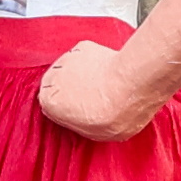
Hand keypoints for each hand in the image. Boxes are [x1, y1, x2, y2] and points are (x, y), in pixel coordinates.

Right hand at [36, 41, 153, 141]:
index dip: (68, 111)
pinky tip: (108, 72)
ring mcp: (67, 59)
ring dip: (82, 76)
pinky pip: (85, 57)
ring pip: (71, 70)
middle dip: (72, 91)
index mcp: (49, 103)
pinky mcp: (83, 46)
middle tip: (93, 100)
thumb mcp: (94, 134)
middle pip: (58, 86)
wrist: (130, 86)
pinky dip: (94, 63)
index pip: (51, 107)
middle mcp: (52, 78)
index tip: (81, 114)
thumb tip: (86, 118)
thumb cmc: (115, 112)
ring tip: (103, 86)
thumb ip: (80, 123)